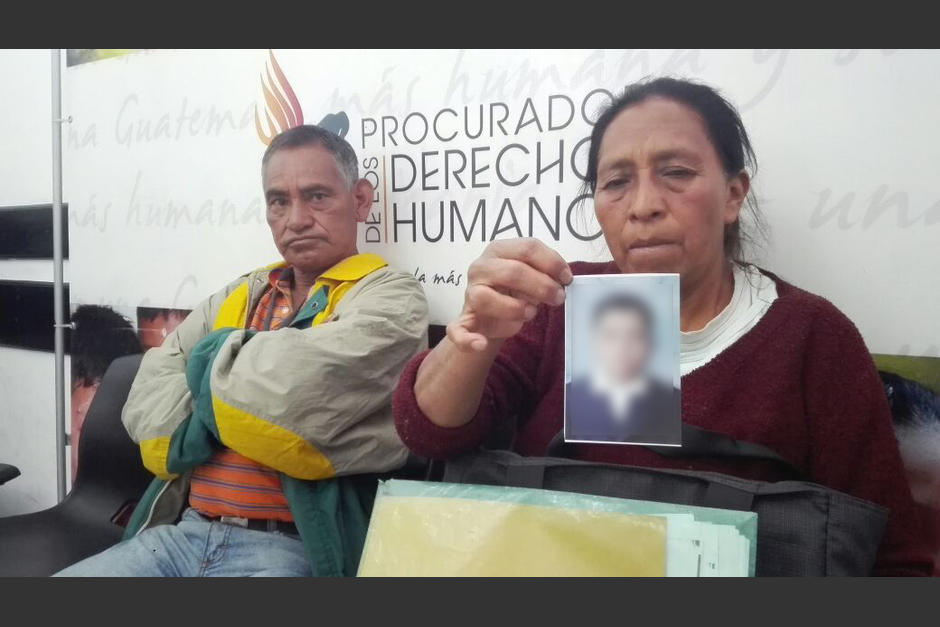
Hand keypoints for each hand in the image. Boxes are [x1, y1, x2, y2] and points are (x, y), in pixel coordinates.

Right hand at [447, 238, 571, 351]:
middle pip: (513, 271)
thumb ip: (544, 272)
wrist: (490, 316)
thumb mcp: (530, 276)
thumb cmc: (513, 291)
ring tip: (531, 313)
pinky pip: (458, 331)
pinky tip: (480, 344)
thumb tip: (564, 278)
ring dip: (515, 309)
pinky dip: (468, 339)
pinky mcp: (464, 320)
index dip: (552, 262)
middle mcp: (481, 267)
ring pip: (486, 298)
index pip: (527, 247)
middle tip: (558, 298)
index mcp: (499, 250)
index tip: (567, 278)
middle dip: (542, 286)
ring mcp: (470, 293)